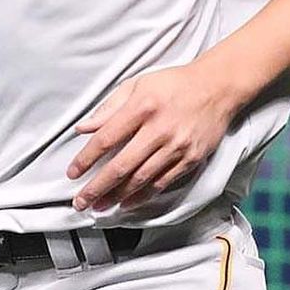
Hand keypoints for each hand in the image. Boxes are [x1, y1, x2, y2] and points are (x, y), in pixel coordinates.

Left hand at [66, 62, 239, 212]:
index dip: (87, 158)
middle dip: (98, 186)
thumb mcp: (137, 84)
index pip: (106, 137)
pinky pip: (162, 182)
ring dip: (117, 196)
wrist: (216, 87)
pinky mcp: (190, 159)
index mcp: (142, 106)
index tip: (73, 172)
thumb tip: (84, 127)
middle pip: (122, 165)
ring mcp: (176, 146)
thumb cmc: (174, 84)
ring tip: (100, 206)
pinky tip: (128, 202)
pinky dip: (143, 195)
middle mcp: (159, 129)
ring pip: (141, 178)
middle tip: (81, 201)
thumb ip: (109, 108)